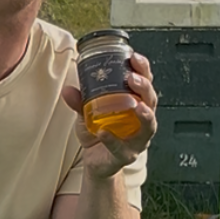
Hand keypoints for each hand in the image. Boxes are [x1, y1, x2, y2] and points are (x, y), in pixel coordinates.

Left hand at [61, 51, 157, 177]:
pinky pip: (122, 148)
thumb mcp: (87, 113)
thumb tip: (68, 89)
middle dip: (145, 87)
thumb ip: (80, 101)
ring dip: (145, 114)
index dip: (143, 69)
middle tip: (133, 78)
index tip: (134, 57)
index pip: (145, 82)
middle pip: (151, 100)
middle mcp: (141, 120)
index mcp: (135, 103)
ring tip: (136, 105)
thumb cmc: (98, 133)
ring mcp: (137, 139)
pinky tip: (104, 132)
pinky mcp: (127, 155)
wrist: (95, 161)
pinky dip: (113, 140)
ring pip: (148, 126)